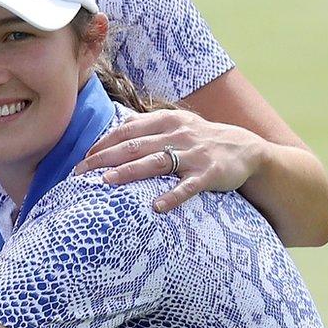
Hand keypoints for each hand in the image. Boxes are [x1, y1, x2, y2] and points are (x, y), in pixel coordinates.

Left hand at [75, 108, 267, 213]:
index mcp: (166, 121)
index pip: (127, 131)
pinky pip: (188, 186)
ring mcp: (194, 154)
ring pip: (156, 162)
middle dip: (104, 158)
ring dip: (129, 172)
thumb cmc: (201, 138)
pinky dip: (172, 196)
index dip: (103, 143)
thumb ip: (146, 125)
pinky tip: (156, 207)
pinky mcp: (210, 174)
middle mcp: (178, 135)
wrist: (247, 149)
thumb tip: (114, 128)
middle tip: (80, 171)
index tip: (83, 157)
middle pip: (135, 146)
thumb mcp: (175, 123)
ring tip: (106, 181)